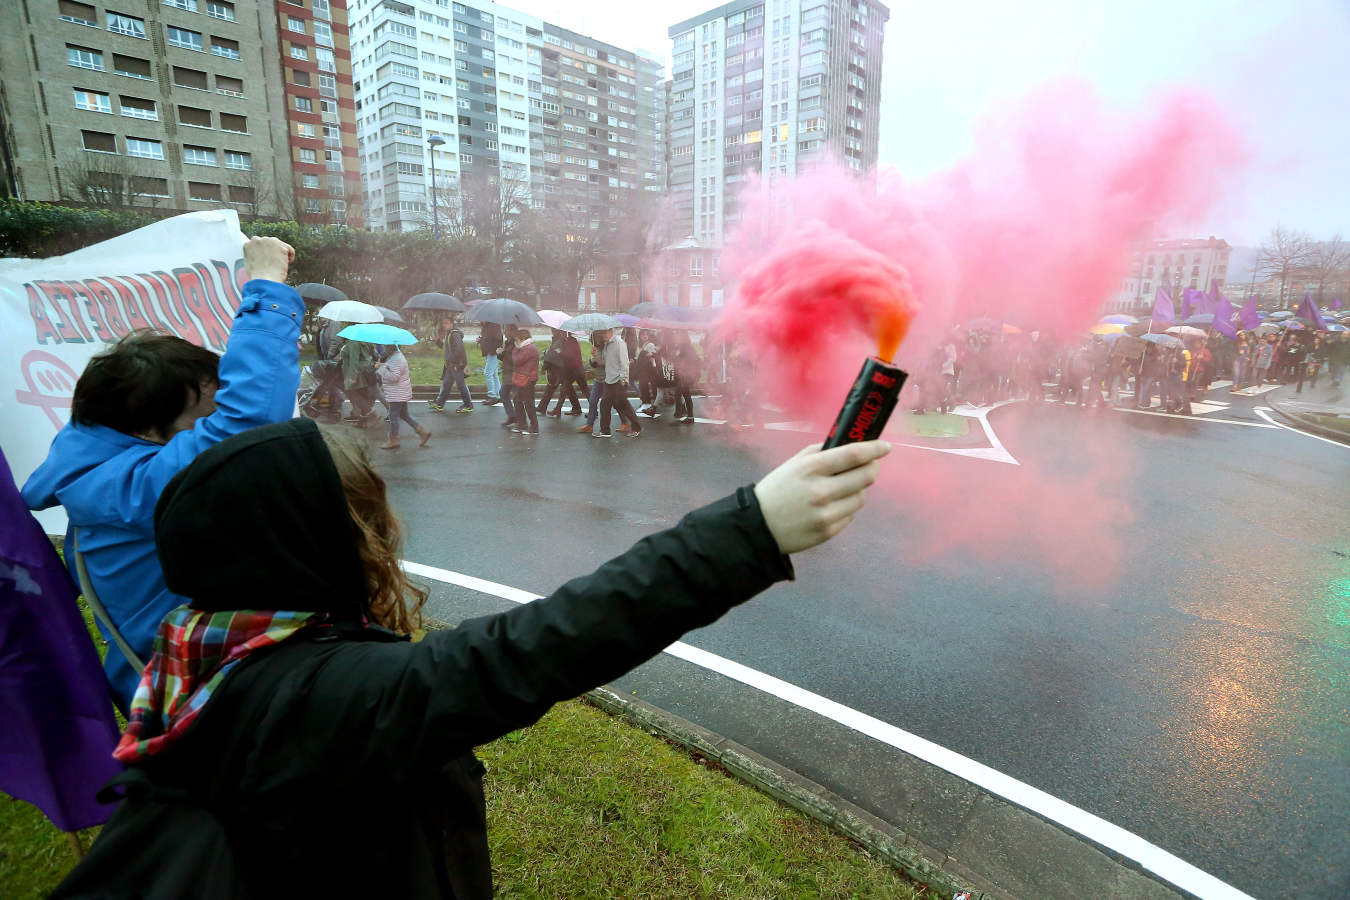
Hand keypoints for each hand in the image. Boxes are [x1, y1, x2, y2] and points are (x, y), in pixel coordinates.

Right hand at [242, 236, 294, 282]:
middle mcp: (257, 240)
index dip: (265, 253)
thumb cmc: (258, 277)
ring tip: (278, 265)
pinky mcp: (279, 245)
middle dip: (273, 252)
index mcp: (247, 245)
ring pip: (279, 245)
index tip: (268, 259)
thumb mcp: (251, 266)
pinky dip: (290, 257)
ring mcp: (268, 241)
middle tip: (275, 263)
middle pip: (270, 243)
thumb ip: (255, 258)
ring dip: (281, 254)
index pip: (258, 245)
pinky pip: (289, 249)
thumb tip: (261, 258)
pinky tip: (286, 264)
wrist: (264, 280)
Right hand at [754, 441, 890, 554]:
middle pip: (865, 477)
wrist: (758, 526)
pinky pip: (850, 515)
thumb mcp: (794, 464)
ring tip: (841, 489)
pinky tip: (829, 507)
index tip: (885, 447)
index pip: (853, 455)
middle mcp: (821, 491)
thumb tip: (851, 444)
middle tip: (869, 466)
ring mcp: (826, 514)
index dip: (874, 449)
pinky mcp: (828, 531)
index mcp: (811, 468)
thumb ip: (821, 453)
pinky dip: (845, 508)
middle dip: (871, 469)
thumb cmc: (778, 489)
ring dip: (857, 490)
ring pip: (861, 497)